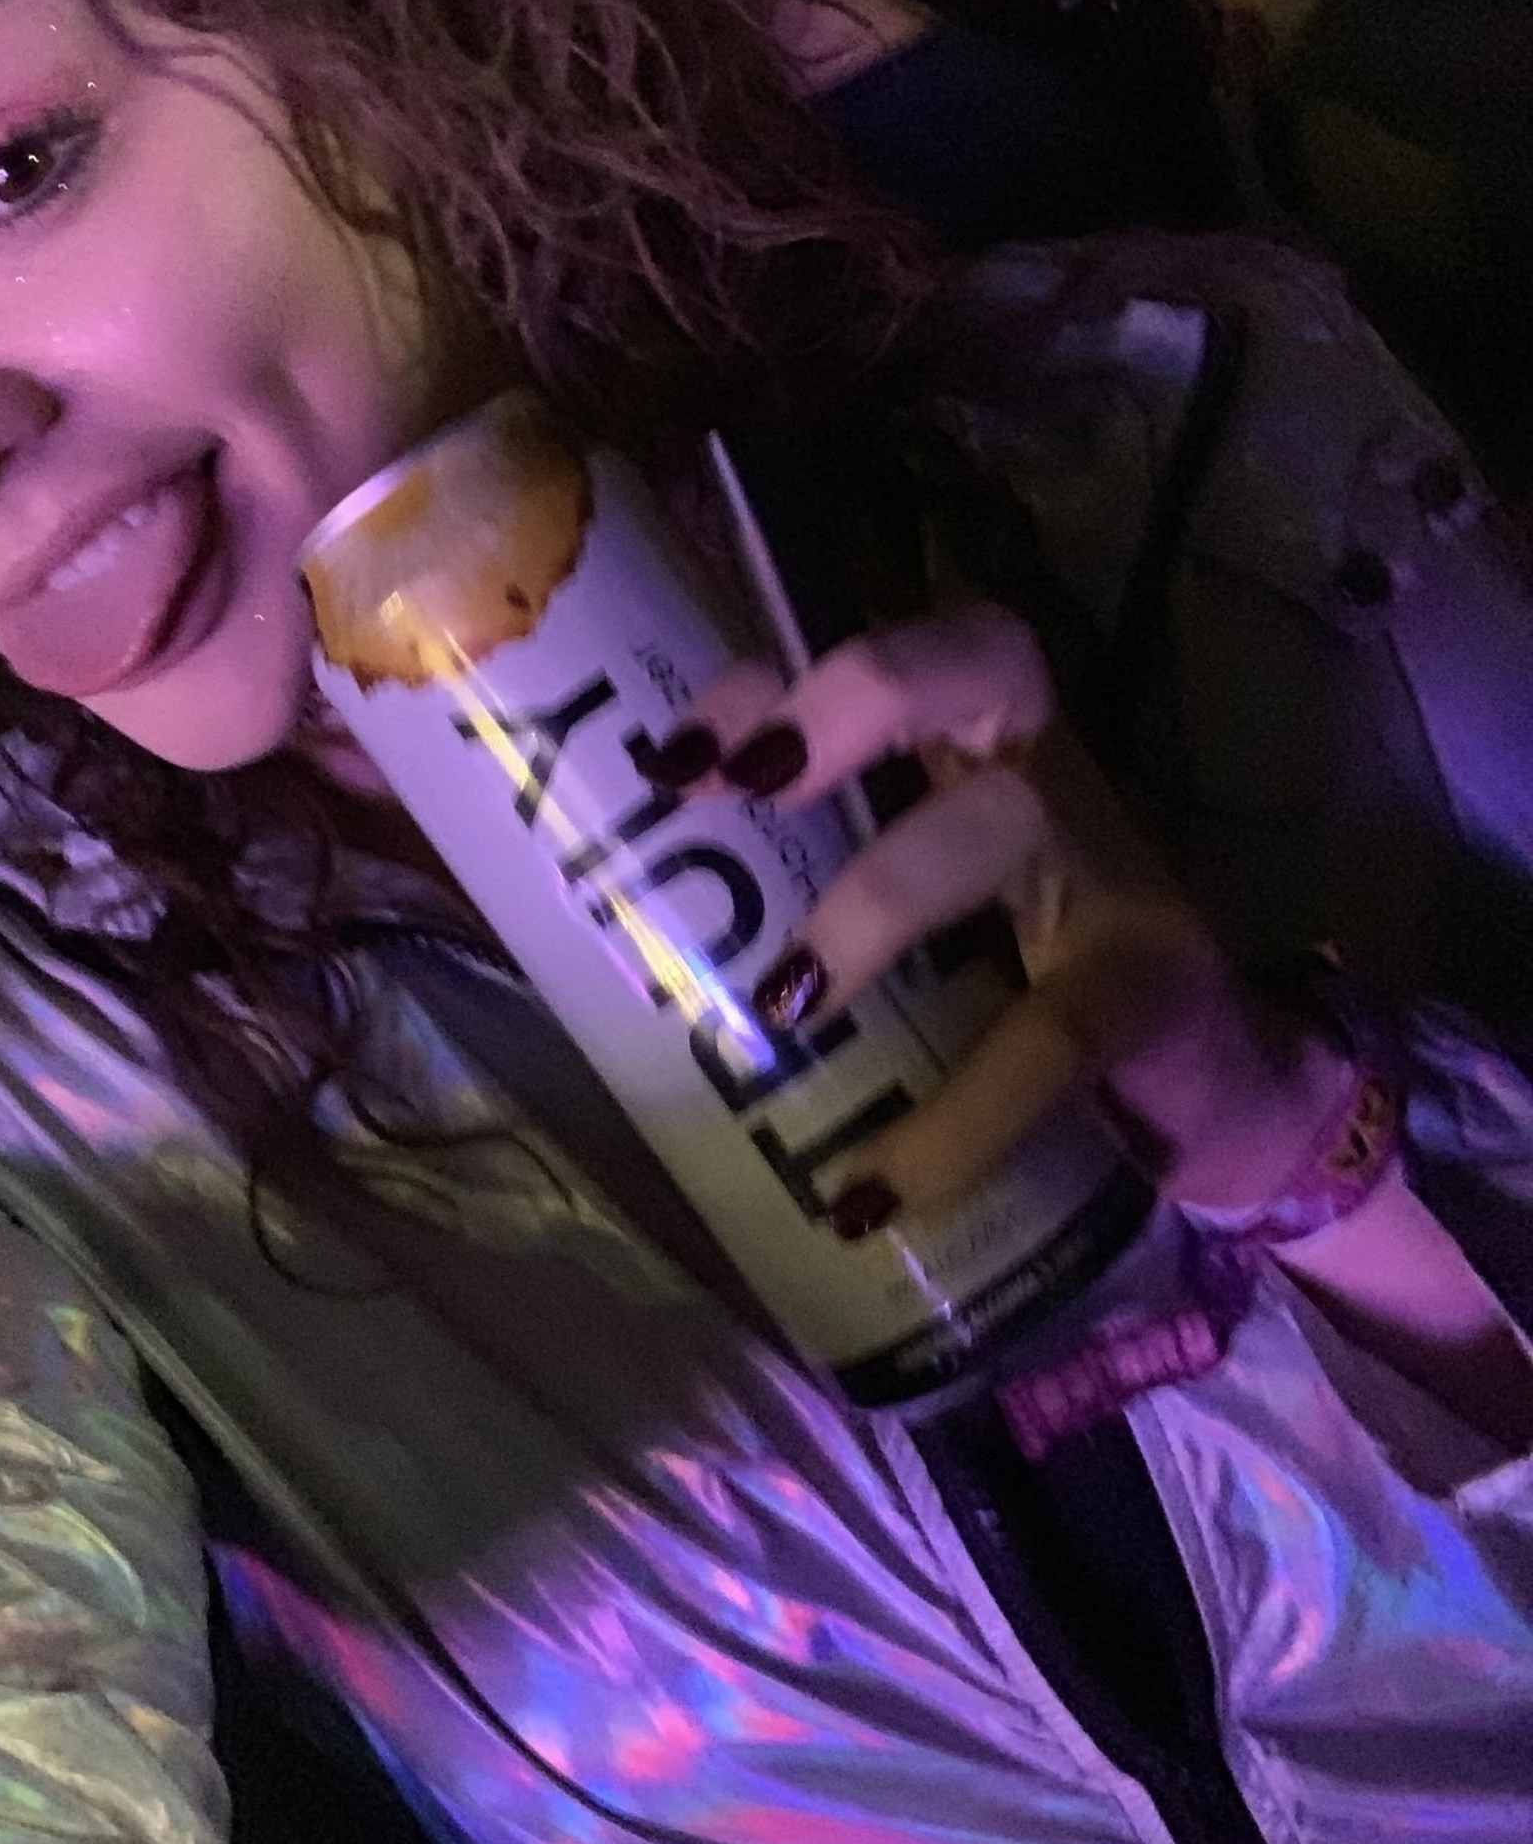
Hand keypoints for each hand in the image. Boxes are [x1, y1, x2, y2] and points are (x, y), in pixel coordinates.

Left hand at [637, 603, 1337, 1228]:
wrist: (1216, 1102)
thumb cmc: (1016, 995)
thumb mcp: (912, 931)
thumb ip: (807, 904)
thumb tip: (627, 942)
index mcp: (968, 748)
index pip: (878, 654)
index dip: (773, 677)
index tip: (676, 761)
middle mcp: (1038, 775)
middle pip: (966, 663)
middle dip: (847, 699)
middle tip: (744, 783)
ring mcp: (1106, 870)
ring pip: (987, 828)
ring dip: (872, 901)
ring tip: (782, 1002)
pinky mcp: (1152, 984)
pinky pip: (1049, 1036)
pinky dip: (957, 1121)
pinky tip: (876, 1189)